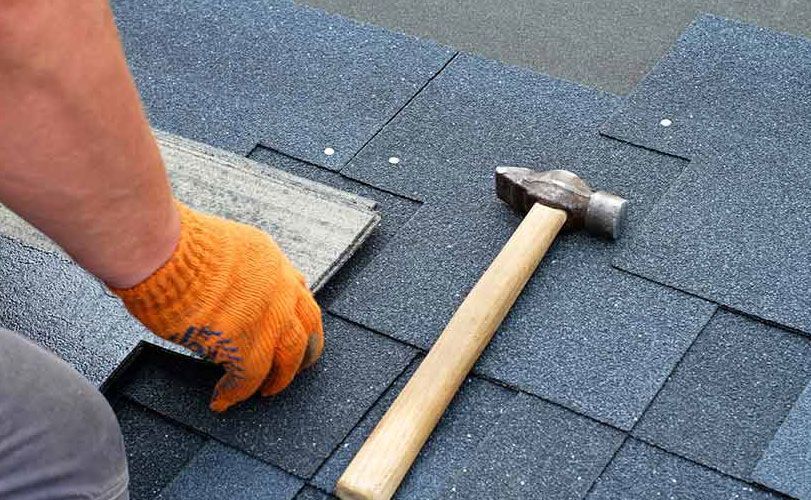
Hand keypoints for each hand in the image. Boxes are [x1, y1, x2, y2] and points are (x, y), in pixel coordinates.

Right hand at [113, 202, 322, 411]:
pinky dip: (235, 393)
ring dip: (278, 378)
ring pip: (289, 357)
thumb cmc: (171, 244)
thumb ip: (233, 269)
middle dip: (304, 351)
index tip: (294, 329)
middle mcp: (279, 286)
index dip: (295, 315)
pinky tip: (222, 399)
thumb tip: (220, 289)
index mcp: (270, 259)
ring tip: (265, 392)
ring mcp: (268, 316)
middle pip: (308, 326)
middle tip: (296, 369)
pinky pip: (249, 378)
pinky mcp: (245, 343)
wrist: (160, 250)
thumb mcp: (219, 245)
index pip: (298, 291)